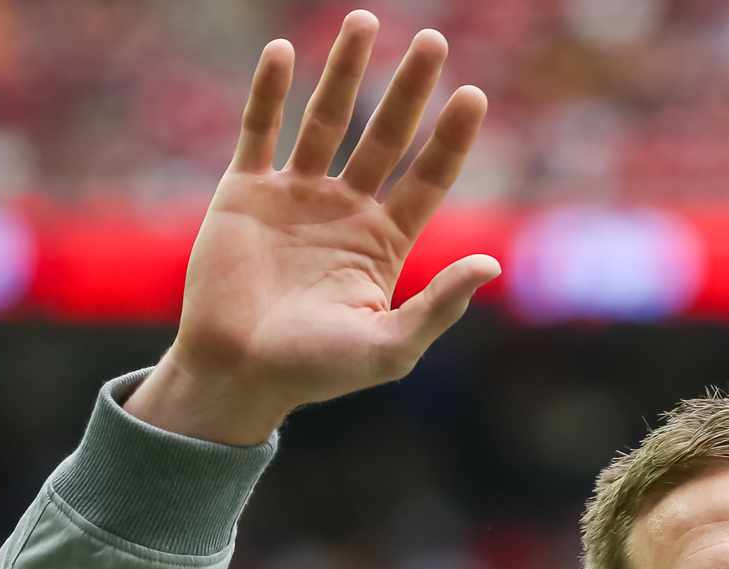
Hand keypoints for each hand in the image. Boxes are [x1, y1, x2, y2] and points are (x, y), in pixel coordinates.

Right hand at [127, 10, 499, 444]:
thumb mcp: (389, 347)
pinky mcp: (244, 192)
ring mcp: (294, 196)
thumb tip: (491, 265)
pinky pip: (259, 130)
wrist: (236, 374)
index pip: (428, 178)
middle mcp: (344, 210)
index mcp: (384, 243)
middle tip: (436, 41)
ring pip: (326, 120)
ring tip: (366, 21)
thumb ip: (440, 307)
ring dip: (345, 71)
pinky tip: (284, 51)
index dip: (450, 138)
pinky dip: (269, 91)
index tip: (473, 95)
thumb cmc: (315, 372)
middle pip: (385, 136)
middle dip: (409, 90)